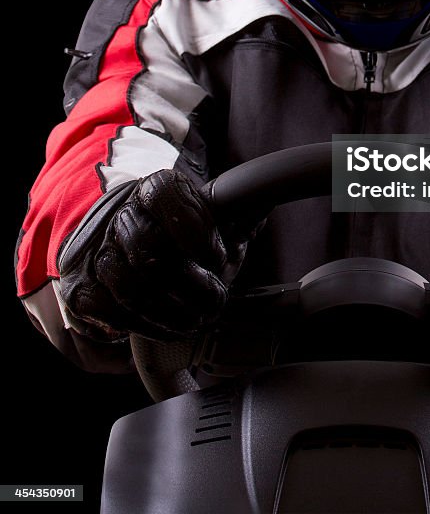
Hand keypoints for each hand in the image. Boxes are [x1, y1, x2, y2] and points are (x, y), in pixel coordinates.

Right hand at [58, 167, 252, 341]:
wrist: (122, 244)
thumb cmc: (179, 233)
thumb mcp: (211, 216)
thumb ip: (234, 212)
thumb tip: (261, 202)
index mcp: (153, 189)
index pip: (165, 194)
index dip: (193, 227)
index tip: (216, 257)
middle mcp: (118, 215)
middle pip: (147, 248)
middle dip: (189, 283)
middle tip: (215, 300)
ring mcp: (94, 253)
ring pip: (130, 286)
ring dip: (171, 312)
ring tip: (197, 319)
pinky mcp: (81, 289)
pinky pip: (111, 313)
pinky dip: (146, 327)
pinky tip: (169, 328)